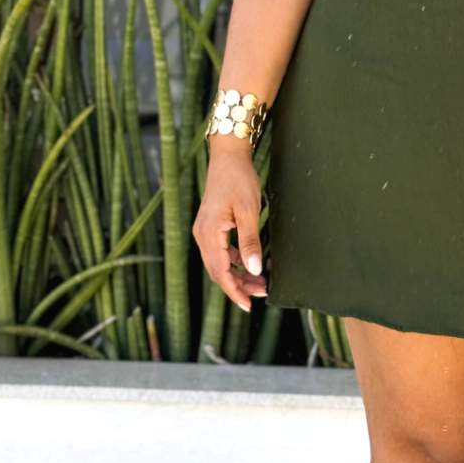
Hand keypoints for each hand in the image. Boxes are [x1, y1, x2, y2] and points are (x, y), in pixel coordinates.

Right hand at [192, 138, 267, 311]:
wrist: (228, 157)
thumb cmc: (239, 179)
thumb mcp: (249, 211)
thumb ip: (250, 241)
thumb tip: (254, 270)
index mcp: (209, 234)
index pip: (221, 273)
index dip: (235, 292)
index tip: (249, 305)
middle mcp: (202, 235)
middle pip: (218, 271)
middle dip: (239, 285)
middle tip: (261, 293)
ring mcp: (204, 231)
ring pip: (219, 263)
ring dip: (237, 274)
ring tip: (259, 282)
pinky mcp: (210, 226)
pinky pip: (220, 251)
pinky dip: (234, 261)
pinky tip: (249, 263)